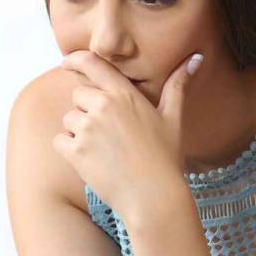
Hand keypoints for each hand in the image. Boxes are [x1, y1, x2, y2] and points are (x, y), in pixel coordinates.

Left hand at [52, 50, 201, 221]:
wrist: (153, 197)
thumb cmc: (165, 158)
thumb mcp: (173, 118)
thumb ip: (178, 85)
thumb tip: (196, 58)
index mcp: (124, 94)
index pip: (92, 63)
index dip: (75, 60)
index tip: (67, 63)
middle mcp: (103, 106)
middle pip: (78, 95)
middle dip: (86, 109)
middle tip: (109, 132)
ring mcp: (87, 128)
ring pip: (68, 119)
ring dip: (78, 131)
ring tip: (104, 149)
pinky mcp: (76, 151)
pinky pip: (60, 141)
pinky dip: (69, 150)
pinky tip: (92, 161)